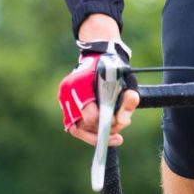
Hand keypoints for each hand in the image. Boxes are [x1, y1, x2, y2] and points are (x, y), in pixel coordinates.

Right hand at [57, 23, 140, 146]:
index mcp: (80, 84)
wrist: (99, 57)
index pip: (90, 116)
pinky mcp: (64, 105)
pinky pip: (74, 127)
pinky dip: (88, 133)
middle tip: (118, 135)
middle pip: (83, 126)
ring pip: (77, 129)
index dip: (104, 124)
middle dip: (101, 132)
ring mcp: (63, 99)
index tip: (116, 122)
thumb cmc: (114, 70)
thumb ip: (129, 99)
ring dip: (94, 136)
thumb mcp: (127, 81)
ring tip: (112, 136)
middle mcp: (68, 92)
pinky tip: (103, 135)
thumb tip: (123, 121)